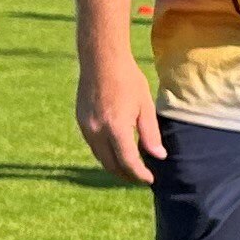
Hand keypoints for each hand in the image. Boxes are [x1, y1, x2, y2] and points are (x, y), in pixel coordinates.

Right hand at [76, 51, 164, 184]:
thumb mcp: (146, 107)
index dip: (139, 174)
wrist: (101, 60)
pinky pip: (93, 146)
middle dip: (127, 175)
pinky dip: (105, 154)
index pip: (128, 162)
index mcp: (116, 128)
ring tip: (130, 168)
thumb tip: (158, 156)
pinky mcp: (80, 122)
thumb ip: (150, 134)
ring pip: (100, 157)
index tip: (150, 179)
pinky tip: (116, 152)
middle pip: (111, 165)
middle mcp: (97, 131)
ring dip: (115, 166)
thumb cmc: (128, 80)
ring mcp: (86, 127)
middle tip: (141, 177)